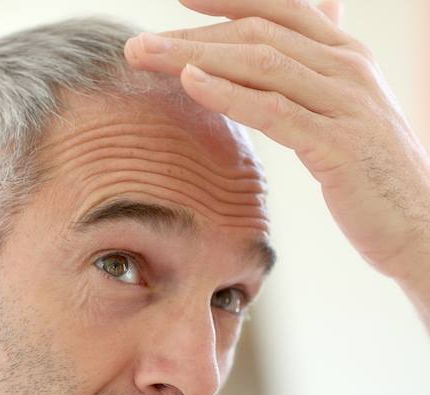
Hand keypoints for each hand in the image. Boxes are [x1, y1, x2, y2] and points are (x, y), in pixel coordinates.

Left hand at [124, 0, 429, 286]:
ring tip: (145, 58)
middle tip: (139, 47)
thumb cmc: (372, 174)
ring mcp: (346, 102)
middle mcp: (347, 68)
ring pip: (261, 64)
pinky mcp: (337, 144)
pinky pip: (275, 110)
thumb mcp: (348, 112)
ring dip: (195, 57)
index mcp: (346, 56)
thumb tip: (301, 42)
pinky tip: (191, 82)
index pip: (280, 9)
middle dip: (193, 35)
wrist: (418, 225)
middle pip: (258, 34)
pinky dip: (230, 93)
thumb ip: (321, 73)